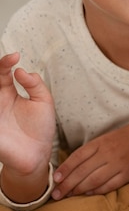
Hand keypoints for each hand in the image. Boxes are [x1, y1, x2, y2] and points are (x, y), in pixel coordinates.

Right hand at [0, 52, 55, 202]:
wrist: (37, 154)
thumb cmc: (40, 127)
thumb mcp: (43, 101)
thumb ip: (34, 84)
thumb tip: (20, 70)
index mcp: (8, 93)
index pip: (1, 73)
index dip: (5, 63)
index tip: (15, 56)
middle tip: (5, 63)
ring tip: (1, 74)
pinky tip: (0, 104)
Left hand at [51, 117, 128, 198]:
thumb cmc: (125, 137)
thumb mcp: (106, 138)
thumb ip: (91, 150)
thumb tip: (71, 167)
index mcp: (101, 142)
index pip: (78, 156)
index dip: (65, 168)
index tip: (55, 179)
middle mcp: (108, 153)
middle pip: (83, 171)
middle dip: (67, 184)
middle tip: (57, 194)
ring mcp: (119, 163)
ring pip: (94, 180)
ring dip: (79, 189)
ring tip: (69, 195)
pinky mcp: (128, 173)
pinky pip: (109, 185)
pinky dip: (97, 191)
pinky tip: (88, 193)